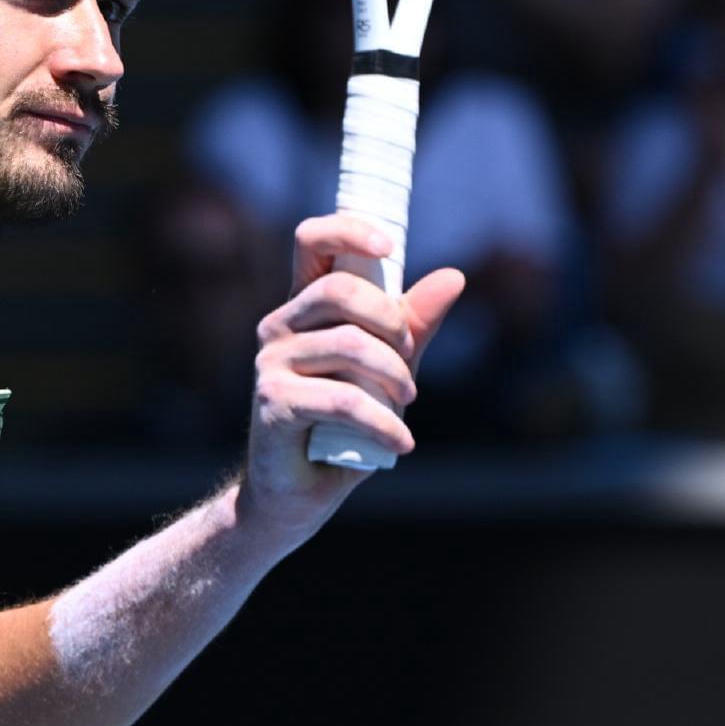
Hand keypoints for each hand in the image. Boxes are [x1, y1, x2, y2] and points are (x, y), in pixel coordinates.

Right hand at [239, 214, 464, 551]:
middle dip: (391, 321)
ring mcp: (270, 364)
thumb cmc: (343, 428)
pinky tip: (400, 444)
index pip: (311, 241)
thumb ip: (413, 326)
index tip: (389, 248)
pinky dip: (383, 423)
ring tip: (407, 405)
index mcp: (304, 308)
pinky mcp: (273, 403)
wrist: (298, 494)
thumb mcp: (388, 370)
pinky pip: (342, 400)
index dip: (348, 231)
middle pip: (337, 290)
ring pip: (347, 345)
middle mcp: (280, 327)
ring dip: (395, 378)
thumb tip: (453, 276)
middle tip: (409, 357)